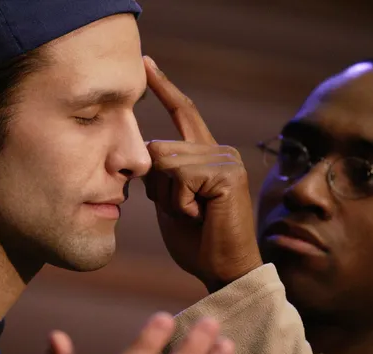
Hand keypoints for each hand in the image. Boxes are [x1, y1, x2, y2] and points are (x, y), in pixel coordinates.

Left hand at [142, 56, 262, 291]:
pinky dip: (179, 203)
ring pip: (165, 160)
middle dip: (157, 187)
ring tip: (193, 214)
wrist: (222, 270)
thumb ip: (160, 175)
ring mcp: (225, 158)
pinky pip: (179, 176)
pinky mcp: (227, 172)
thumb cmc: (196, 241)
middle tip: (184, 212)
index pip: (183, 112)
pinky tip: (200, 216)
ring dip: (168, 197)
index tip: (147, 63)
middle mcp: (219, 149)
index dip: (164, 88)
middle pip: (158, 147)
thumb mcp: (169, 202)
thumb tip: (145, 153)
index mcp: (205, 154)